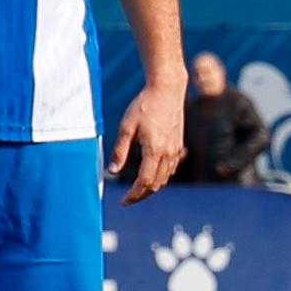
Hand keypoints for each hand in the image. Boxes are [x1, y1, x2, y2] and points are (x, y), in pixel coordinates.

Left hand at [109, 82, 186, 202]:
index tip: (123, 201)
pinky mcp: (178, 144)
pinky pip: (171, 168)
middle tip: (128, 199)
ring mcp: (176, 149)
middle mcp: (168, 153)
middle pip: (156, 184)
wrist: (167, 89)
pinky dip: (161, 176)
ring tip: (137, 189)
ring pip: (165, 178)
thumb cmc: (144, 105)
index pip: (144, 182)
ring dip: (151, 187)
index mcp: (154, 150)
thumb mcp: (126, 126)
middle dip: (142, 195)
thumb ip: (120, 150)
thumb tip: (112, 171)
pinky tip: (151, 174)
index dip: (133, 195)